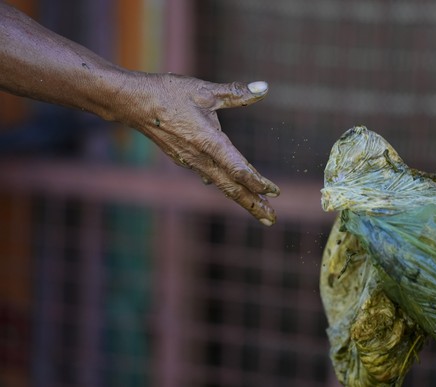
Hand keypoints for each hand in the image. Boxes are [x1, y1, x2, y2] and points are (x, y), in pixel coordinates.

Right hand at [124, 73, 279, 224]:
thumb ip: (236, 93)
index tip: (275, 192)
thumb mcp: (204, 90)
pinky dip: (223, 184)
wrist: (130, 103)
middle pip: (232, 188)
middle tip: (272, 219)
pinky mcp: (183, 159)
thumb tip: (263, 88)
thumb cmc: (167, 93)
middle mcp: (200, 158)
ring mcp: (190, 161)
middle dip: (253, 204)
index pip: (239, 170)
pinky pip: (208, 176)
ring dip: (241, 198)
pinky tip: (229, 187)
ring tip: (259, 209)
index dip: (258, 182)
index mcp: (209, 142)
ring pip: (221, 185)